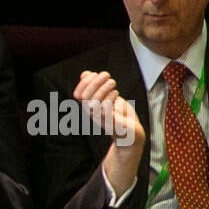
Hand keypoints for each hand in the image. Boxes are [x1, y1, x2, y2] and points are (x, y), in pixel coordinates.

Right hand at [74, 70, 145, 191]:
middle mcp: (93, 114)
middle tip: (107, 75)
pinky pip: (105, 112)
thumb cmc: (119, 114)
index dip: (84, 83)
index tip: (94, 74)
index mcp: (89, 107)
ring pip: (94, 103)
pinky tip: (116, 94)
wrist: (131, 134)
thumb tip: (85, 73)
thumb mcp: (107, 97)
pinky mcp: (113, 124)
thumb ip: (95, 85)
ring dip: (104, 89)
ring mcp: (102, 120)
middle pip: (85, 97)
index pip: (78, 94)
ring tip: (113, 83)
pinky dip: (109, 100)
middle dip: (95, 83)